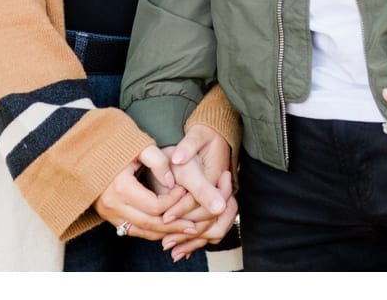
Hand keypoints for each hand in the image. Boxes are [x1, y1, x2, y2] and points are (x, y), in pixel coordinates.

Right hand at [93, 144, 201, 242]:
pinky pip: (133, 230)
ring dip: (165, 233)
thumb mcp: (138, 146)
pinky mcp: (108, 216)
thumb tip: (171, 183)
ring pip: (142, 231)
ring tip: (185, 231)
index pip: (155, 205)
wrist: (87, 150)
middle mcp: (112, 205)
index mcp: (120, 187)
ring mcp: (108, 214)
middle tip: (195, 226)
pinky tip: (167, 229)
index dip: (174, 201)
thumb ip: (158, 161)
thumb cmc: (115, 143)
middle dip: (175, 226)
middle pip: (151, 224)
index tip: (185, 192)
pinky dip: (151, 231)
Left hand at [159, 124, 237, 262]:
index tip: (164, 216)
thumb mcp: (195, 137)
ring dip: (192, 240)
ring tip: (171, 248)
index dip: (181, 208)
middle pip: (208, 220)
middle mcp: (222, 193)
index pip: (200, 200)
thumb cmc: (202, 138)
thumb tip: (179, 159)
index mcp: (217, 177)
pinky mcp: (217, 207)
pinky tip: (182, 248)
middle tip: (166, 241)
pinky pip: (211, 228)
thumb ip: (188, 148)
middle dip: (187, 232)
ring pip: (212, 229)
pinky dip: (197, 239)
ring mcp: (222, 201)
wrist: (214, 138)